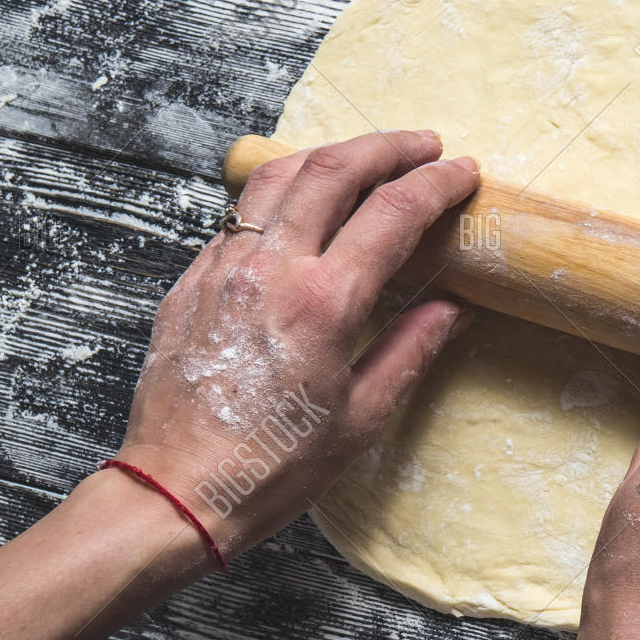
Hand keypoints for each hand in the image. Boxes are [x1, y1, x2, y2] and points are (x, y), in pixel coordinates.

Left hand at [115, 129, 479, 560]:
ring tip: (364, 159)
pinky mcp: (190, 283)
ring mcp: (222, 269)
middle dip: (387, 147)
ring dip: (329, 155)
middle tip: (423, 147)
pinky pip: (239, 216)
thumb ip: (409, 350)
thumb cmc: (271, 468)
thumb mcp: (361, 419)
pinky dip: (280, 193)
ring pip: (276, 177)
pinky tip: (299, 207)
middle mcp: (269, 270)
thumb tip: (449, 308)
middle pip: (332, 170)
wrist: (177, 492)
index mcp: (323, 303)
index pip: (392, 213)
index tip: (462, 173)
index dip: (436, 184)